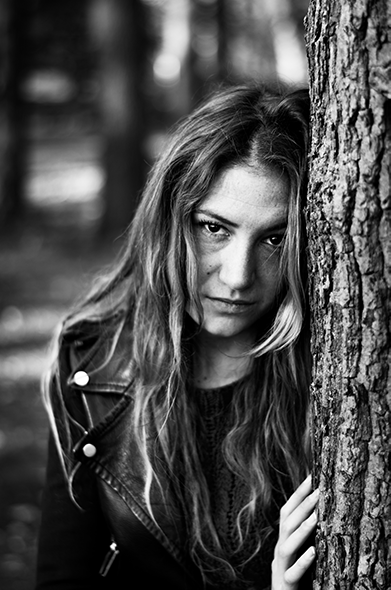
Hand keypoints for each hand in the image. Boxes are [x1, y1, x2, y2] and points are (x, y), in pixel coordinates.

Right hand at [271, 475, 317, 589]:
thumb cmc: (293, 577)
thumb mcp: (297, 551)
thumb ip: (302, 533)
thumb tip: (317, 507)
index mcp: (283, 541)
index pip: (287, 512)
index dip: (298, 494)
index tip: (312, 475)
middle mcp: (279, 551)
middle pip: (287, 524)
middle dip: (302, 506)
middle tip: (319, 489)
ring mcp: (280, 568)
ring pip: (287, 546)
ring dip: (301, 530)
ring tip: (316, 516)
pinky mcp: (286, 585)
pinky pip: (293, 574)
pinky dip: (303, 561)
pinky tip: (314, 551)